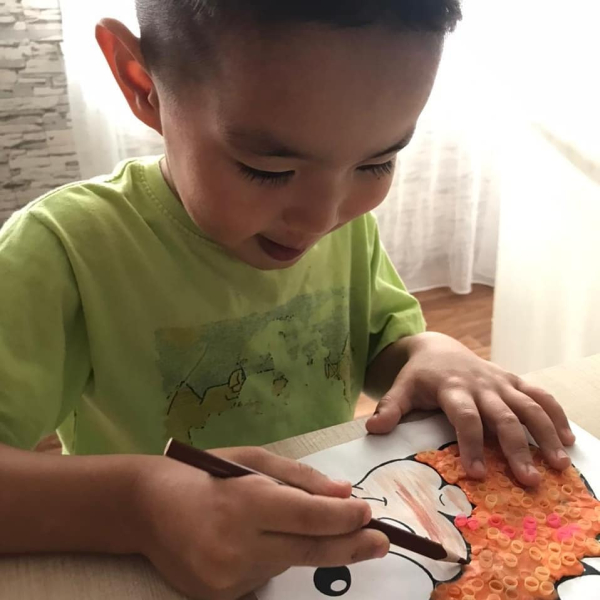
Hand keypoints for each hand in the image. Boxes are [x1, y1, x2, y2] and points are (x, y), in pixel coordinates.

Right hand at [134, 447, 388, 599]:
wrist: (146, 507)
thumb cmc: (203, 474)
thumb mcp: (251, 460)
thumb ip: (300, 478)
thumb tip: (345, 495)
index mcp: (244, 502)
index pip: (309, 517)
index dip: (344, 519)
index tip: (369, 514)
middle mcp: (236, 545)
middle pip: (309, 551)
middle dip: (351, 546)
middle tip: (382, 542)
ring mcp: (226, 578)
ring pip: (287, 564)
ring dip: (304, 546)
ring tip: (298, 525)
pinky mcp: (219, 597)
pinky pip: (263, 578)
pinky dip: (271, 558)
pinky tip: (253, 540)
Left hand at [366, 333, 575, 486]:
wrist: (437, 347)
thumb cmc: (419, 375)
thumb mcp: (401, 388)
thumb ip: (390, 408)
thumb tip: (373, 430)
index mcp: (452, 388)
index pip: (465, 417)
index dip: (472, 444)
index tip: (478, 475)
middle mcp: (481, 385)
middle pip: (503, 417)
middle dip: (516, 449)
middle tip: (528, 481)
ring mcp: (500, 382)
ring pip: (529, 406)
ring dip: (545, 434)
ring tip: (558, 465)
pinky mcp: (513, 380)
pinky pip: (540, 395)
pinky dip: (556, 415)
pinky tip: (568, 439)